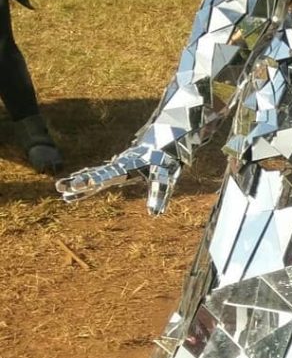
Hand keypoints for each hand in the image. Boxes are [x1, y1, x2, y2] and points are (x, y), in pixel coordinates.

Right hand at [56, 143, 180, 215]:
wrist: (166, 143)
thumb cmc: (165, 162)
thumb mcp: (163, 179)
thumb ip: (159, 195)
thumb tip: (155, 214)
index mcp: (126, 167)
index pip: (105, 175)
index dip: (91, 180)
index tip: (76, 184)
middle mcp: (117, 166)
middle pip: (95, 174)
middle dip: (78, 181)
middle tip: (59, 186)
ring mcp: (116, 167)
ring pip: (94, 175)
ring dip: (78, 181)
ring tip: (60, 188)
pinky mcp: (118, 169)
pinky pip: (99, 176)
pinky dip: (87, 181)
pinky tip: (76, 187)